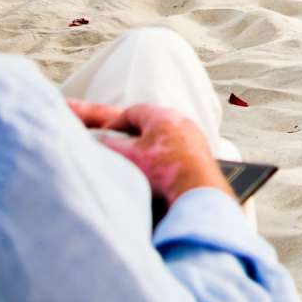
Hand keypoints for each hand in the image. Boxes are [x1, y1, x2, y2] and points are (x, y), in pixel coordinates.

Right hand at [76, 101, 230, 203]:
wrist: (197, 189)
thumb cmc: (162, 169)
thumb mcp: (128, 156)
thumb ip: (110, 145)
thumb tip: (100, 141)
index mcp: (163, 115)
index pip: (133, 111)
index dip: (115, 123)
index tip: (104, 135)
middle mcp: (182, 121)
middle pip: (150, 123)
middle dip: (132, 135)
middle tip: (119, 148)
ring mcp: (194, 136)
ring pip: (165, 137)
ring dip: (149, 148)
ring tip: (137, 163)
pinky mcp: (201, 153)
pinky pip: (177, 150)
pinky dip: (164, 157)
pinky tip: (157, 173)